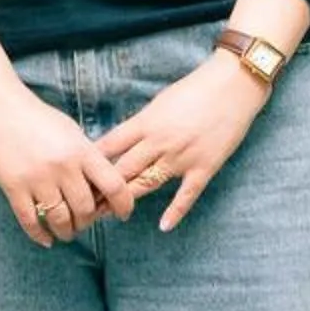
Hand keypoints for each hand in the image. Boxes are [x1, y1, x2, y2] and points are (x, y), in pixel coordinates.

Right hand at [0, 81, 134, 246]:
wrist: (0, 108)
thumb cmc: (40, 118)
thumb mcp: (72, 132)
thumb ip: (88, 158)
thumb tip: (105, 187)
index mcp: (81, 151)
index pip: (113, 185)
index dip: (123, 205)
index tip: (123, 214)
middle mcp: (62, 167)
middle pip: (85, 209)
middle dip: (87, 221)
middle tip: (84, 222)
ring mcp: (37, 178)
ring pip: (60, 220)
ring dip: (66, 231)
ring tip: (66, 231)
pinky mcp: (14, 187)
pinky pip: (30, 221)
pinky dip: (40, 235)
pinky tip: (46, 238)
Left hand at [99, 51, 274, 231]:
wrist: (233, 84)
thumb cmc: (196, 88)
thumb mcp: (161, 101)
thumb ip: (142, 123)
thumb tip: (122, 141)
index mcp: (147, 121)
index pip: (110, 146)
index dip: (91, 163)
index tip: (76, 176)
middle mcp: (160, 141)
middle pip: (123, 170)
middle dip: (102, 187)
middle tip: (84, 203)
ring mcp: (182, 156)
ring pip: (147, 184)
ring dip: (127, 200)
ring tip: (109, 214)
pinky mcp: (204, 167)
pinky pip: (186, 195)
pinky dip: (175, 212)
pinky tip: (164, 226)